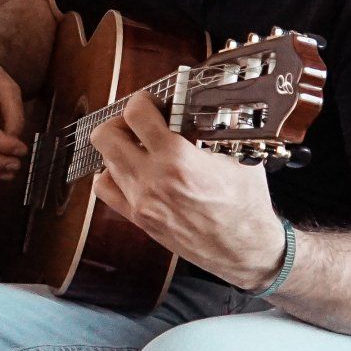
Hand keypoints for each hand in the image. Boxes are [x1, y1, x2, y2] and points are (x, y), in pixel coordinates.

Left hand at [88, 91, 286, 288]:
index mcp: (177, 161)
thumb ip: (209, 131)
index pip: (135, 114)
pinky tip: (130, 171)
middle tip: (140, 124)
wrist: (245, 249)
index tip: (153, 103)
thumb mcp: (236, 156)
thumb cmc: (246, 205)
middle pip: (105, 136)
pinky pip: (105, 190)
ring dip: (118, 148)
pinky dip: (111, 175)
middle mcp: (151, 181)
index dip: (142, 100)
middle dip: (120, 122)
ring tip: (139, 147)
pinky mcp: (139, 219)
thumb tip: (193, 109)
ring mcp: (141, 203)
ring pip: (104, 161)